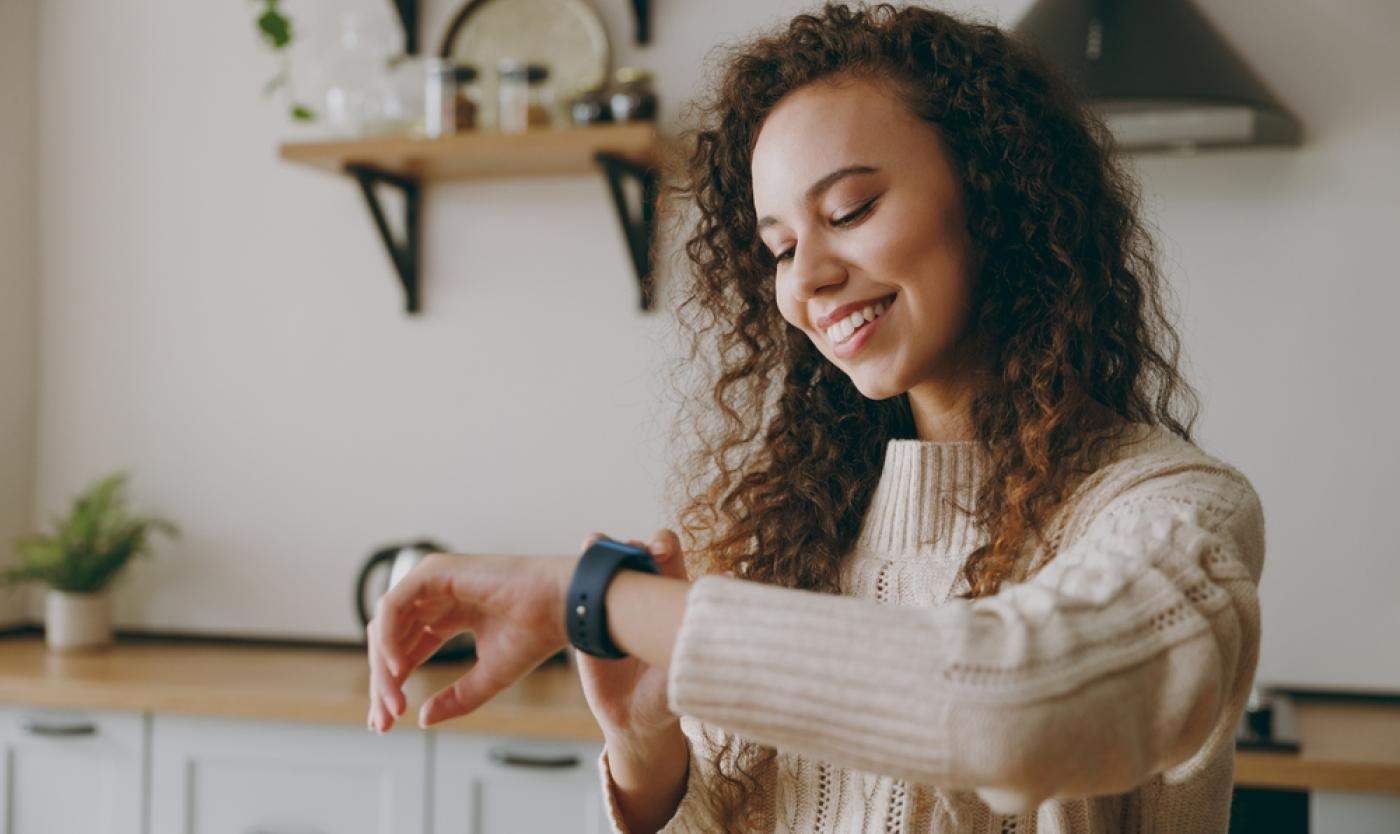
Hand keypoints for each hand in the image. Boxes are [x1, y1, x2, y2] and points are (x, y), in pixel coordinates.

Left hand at [365, 550, 576, 732]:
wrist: (562, 607)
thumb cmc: (536, 634)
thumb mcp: (489, 678)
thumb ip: (455, 698)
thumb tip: (422, 720)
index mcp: (449, 615)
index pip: (407, 650)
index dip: (393, 686)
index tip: (387, 723)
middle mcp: (437, 596)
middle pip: (391, 640)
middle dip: (383, 682)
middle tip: (385, 720)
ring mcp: (433, 580)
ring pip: (386, 625)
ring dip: (384, 668)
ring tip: (394, 702)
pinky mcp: (434, 571)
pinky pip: (394, 606)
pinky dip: (389, 639)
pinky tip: (398, 670)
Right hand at [574, 529, 690, 748]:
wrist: (631, 717)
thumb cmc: (666, 693)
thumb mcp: (677, 676)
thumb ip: (687, 655)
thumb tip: (706, 630)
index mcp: (668, 599)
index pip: (669, 560)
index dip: (664, 547)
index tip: (659, 551)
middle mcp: (641, 594)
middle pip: (635, 554)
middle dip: (631, 545)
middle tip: (630, 549)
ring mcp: (611, 604)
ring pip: (603, 566)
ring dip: (598, 548)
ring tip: (592, 545)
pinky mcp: (585, 619)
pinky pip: (578, 591)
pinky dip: (574, 576)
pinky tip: (570, 572)